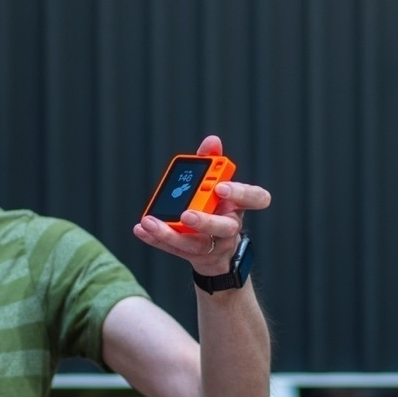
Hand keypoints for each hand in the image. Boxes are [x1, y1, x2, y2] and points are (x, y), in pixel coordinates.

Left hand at [132, 134, 271, 276]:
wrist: (214, 245)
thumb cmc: (215, 206)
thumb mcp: (216, 183)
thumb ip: (212, 161)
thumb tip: (212, 141)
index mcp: (239, 205)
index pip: (256, 198)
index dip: (240, 193)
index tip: (220, 187)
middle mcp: (229, 227)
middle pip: (225, 227)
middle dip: (205, 221)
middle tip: (186, 214)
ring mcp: (212, 245)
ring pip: (195, 244)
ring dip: (171, 234)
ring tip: (150, 222)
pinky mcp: (193, 255)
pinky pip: (173, 249)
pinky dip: (156, 240)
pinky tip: (141, 229)